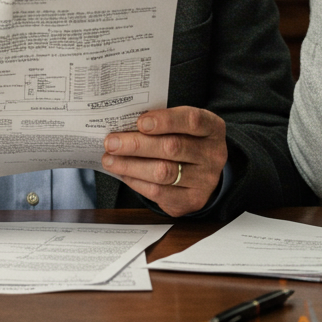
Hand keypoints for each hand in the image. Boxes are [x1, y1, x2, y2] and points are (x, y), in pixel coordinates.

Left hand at [101, 106, 226, 215]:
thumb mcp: (184, 126)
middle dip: (137, 145)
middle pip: (173, 148)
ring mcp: (204, 180)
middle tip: (111, 142)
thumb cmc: (188, 141)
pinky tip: (122, 172)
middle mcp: (212, 154)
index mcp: (212, 128)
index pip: (192, 121)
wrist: (206, 173)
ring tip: (109, 159)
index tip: (140, 122)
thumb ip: (163, 122)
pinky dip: (136, 181)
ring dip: (131, 165)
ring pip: (163, 173)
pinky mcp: (191, 200)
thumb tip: (124, 124)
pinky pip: (159, 192)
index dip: (165, 120)